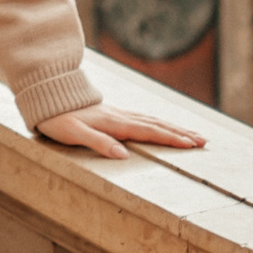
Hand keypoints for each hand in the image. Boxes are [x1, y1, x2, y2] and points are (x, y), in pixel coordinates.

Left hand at [35, 101, 206, 162]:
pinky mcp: (114, 113)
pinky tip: (164, 125)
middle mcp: (121, 116)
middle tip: (204, 141)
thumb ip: (98, 143)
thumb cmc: (57, 119)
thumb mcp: (73, 134)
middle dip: (181, 133)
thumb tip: (123, 156)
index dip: (171, 139)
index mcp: (114, 124)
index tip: (191, 145)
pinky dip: (159, 122)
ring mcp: (119, 113)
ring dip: (174, 127)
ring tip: (193, 134)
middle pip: (157, 125)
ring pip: (153, 120)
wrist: (48, 96)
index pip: (149, 132)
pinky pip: (144, 118)